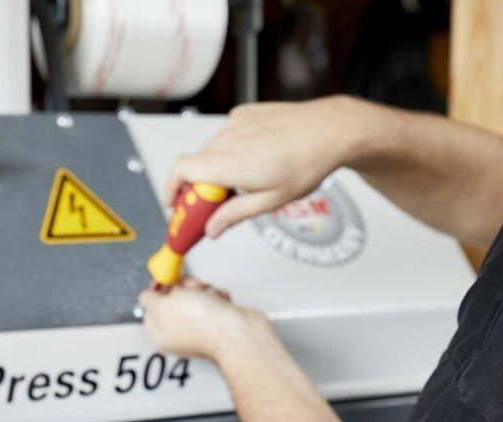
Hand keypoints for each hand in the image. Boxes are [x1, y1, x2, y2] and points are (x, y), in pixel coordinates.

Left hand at [138, 278, 268, 363]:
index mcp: (161, 335)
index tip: (166, 279)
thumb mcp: (162, 306)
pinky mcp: (219, 323)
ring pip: (196, 298)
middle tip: (192, 288)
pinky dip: (218, 298)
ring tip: (209, 296)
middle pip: (174, 300)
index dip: (158, 290)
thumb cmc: (202, 323)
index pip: (151, 309)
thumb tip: (145, 296)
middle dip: (184, 288)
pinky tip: (221, 303)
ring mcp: (200, 329)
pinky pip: (214, 302)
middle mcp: (179, 334)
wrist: (238, 332)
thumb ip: (148, 299)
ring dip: (204, 291)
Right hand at [163, 96, 372, 237]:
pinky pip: (224, 137)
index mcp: (231, 163)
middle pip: (194, 166)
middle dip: (197, 189)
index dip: (171, 190)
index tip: (176, 207)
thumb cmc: (309, 161)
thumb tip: (212, 228)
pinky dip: (229, 152)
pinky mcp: (243, 113)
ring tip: (241, 184)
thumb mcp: (271, 200)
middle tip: (211, 208)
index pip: (181, 171)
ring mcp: (235, 123)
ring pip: (209, 152)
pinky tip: (252, 160)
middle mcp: (228, 139)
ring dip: (215, 170)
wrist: (331, 129)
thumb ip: (235, 215)